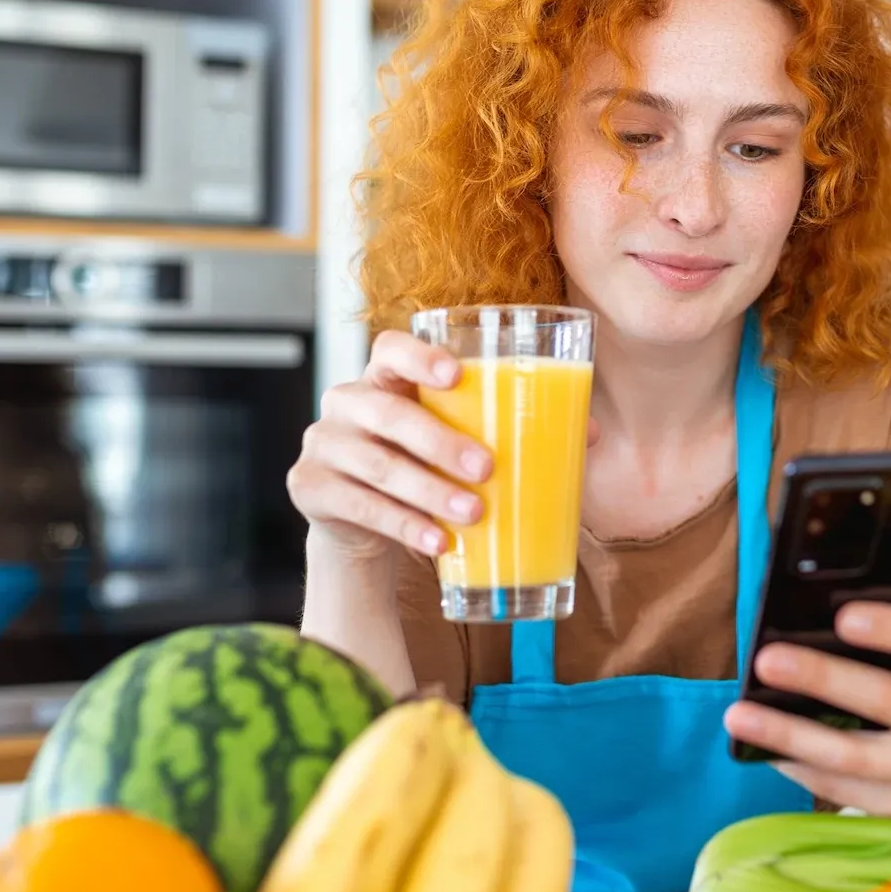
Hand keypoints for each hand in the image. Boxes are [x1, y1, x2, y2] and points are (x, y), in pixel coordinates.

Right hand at [287, 331, 493, 561]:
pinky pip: (360, 505)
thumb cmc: (417, 465)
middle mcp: (345, 402)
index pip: (391, 349)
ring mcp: (322, 444)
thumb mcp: (442, 438)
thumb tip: (581, 435)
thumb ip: (489, 428)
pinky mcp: (309, 486)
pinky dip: (404, 525)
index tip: (457, 375)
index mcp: (382, 378)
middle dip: (441, 442)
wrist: (361, 519)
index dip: (421, 357)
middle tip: (487, 467)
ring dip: (430, 492)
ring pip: (378, 466)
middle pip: (389, 415)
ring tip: (474, 513)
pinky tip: (439, 541)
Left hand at [722, 602, 890, 817]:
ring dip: (790, 734)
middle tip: (766, 660)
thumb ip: (880, 634)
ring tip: (739, 716)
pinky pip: (838, 788)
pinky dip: (796, 765)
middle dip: (824, 679)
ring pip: (853, 755)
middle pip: (889, 700)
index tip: (843, 616)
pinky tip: (762, 747)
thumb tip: (800, 613)